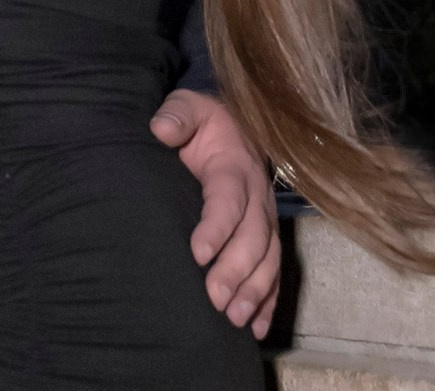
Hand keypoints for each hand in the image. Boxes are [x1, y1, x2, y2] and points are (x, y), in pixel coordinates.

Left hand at [150, 88, 281, 337]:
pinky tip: (255, 327)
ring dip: (254, 292)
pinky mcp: (266, 238)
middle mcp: (257, 197)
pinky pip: (274, 272)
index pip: (228, 200)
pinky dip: (268, 301)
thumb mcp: (186, 106)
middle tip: (215, 298)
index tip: (198, 253)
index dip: (217, 227)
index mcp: (235, 167)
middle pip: (254, 238)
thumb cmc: (201, 121)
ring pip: (268, 261)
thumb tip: (160, 130)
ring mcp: (265, 220)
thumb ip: (175, 115)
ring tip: (235, 318)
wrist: (233, 126)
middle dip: (236, 270)